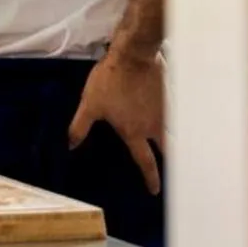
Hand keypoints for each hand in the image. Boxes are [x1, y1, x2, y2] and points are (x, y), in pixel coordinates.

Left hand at [68, 48, 166, 193]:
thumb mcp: (89, 105)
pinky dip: (173, 122)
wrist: (133, 55)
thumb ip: (80, 127)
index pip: (145, 161)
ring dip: (173, 143)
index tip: (155, 190)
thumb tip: (71, 146)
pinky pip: (173, 115)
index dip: (150, 177)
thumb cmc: (109, 81)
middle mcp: (154, 126)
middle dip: (172, 163)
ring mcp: (165, 112)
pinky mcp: (168, 97)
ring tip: (173, 150)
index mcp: (135, 132)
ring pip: (172, 132)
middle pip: (168, 150)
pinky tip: (169, 120)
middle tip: (176, 174)